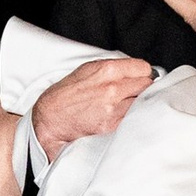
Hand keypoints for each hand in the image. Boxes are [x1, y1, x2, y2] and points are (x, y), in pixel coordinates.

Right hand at [30, 55, 152, 156]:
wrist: (49, 120)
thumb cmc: (65, 95)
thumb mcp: (86, 70)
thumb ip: (112, 68)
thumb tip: (134, 70)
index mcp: (106, 70)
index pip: (143, 68)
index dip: (143, 73)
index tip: (140, 77)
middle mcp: (111, 89)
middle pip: (146, 86)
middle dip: (142, 88)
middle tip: (133, 92)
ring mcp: (113, 110)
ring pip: (142, 103)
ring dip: (137, 104)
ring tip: (125, 105)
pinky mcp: (111, 127)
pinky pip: (132, 119)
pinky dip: (130, 117)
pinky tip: (119, 116)